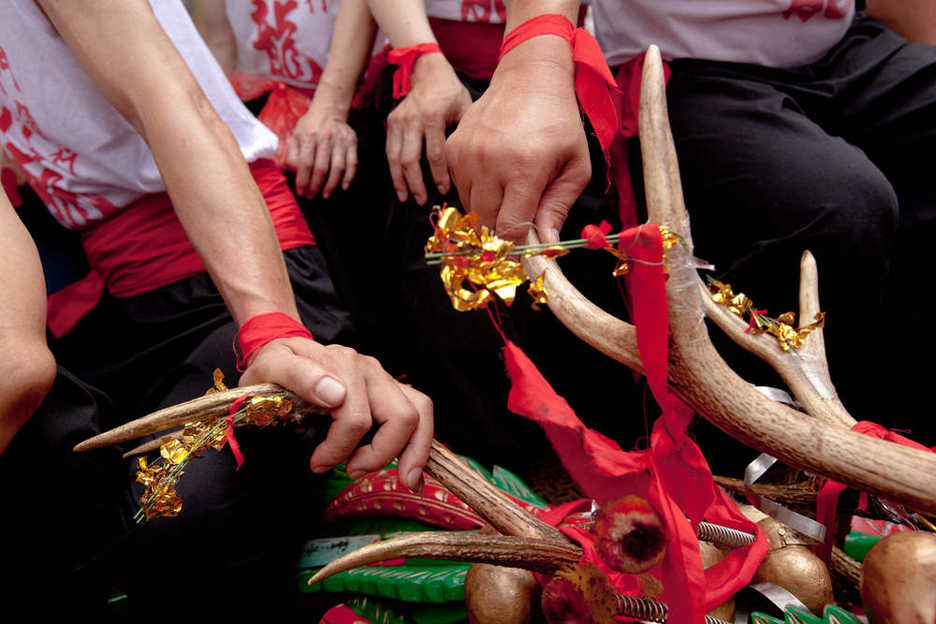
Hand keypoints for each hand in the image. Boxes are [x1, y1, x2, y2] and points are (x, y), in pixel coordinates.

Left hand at [240, 338, 432, 488]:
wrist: (284, 355)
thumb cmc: (275, 368)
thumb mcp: (271, 367)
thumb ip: (297, 376)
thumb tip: (335, 394)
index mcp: (341, 363)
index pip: (356, 418)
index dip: (339, 448)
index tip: (318, 464)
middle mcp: (369, 368)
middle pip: (400, 417)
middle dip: (380, 455)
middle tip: (350, 470)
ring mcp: (383, 377)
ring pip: (418, 413)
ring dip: (410, 451)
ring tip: (394, 477)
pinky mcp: (391, 388)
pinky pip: (420, 411)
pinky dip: (421, 443)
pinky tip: (410, 469)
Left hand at [283, 101, 357, 199]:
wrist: (328, 111)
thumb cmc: (309, 127)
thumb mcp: (295, 135)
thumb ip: (291, 153)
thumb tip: (291, 172)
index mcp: (309, 135)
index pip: (305, 163)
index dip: (303, 180)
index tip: (301, 192)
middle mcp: (325, 136)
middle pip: (321, 168)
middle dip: (315, 186)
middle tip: (311, 196)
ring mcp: (340, 139)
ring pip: (338, 167)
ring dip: (331, 185)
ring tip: (325, 195)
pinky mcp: (352, 142)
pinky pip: (352, 163)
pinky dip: (349, 177)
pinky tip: (343, 187)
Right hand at [386, 53, 471, 204]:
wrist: (427, 70)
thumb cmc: (450, 92)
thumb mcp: (464, 107)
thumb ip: (464, 133)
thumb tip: (471, 164)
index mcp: (433, 116)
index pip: (434, 153)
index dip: (438, 175)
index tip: (443, 190)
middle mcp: (412, 120)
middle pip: (410, 159)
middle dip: (415, 183)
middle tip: (422, 200)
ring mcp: (399, 121)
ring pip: (395, 157)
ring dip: (400, 181)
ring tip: (406, 198)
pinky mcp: (391, 122)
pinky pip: (390, 151)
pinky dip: (394, 170)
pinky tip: (399, 183)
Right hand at [445, 36, 589, 242]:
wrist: (528, 78)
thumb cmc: (558, 123)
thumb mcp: (575, 166)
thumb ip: (559, 207)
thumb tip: (545, 244)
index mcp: (524, 168)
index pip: (508, 228)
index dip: (518, 241)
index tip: (529, 239)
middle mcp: (489, 162)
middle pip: (486, 222)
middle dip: (503, 227)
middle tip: (522, 213)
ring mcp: (465, 155)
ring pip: (469, 208)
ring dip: (489, 208)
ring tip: (510, 187)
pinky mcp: (452, 149)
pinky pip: (459, 187)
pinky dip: (476, 190)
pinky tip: (495, 172)